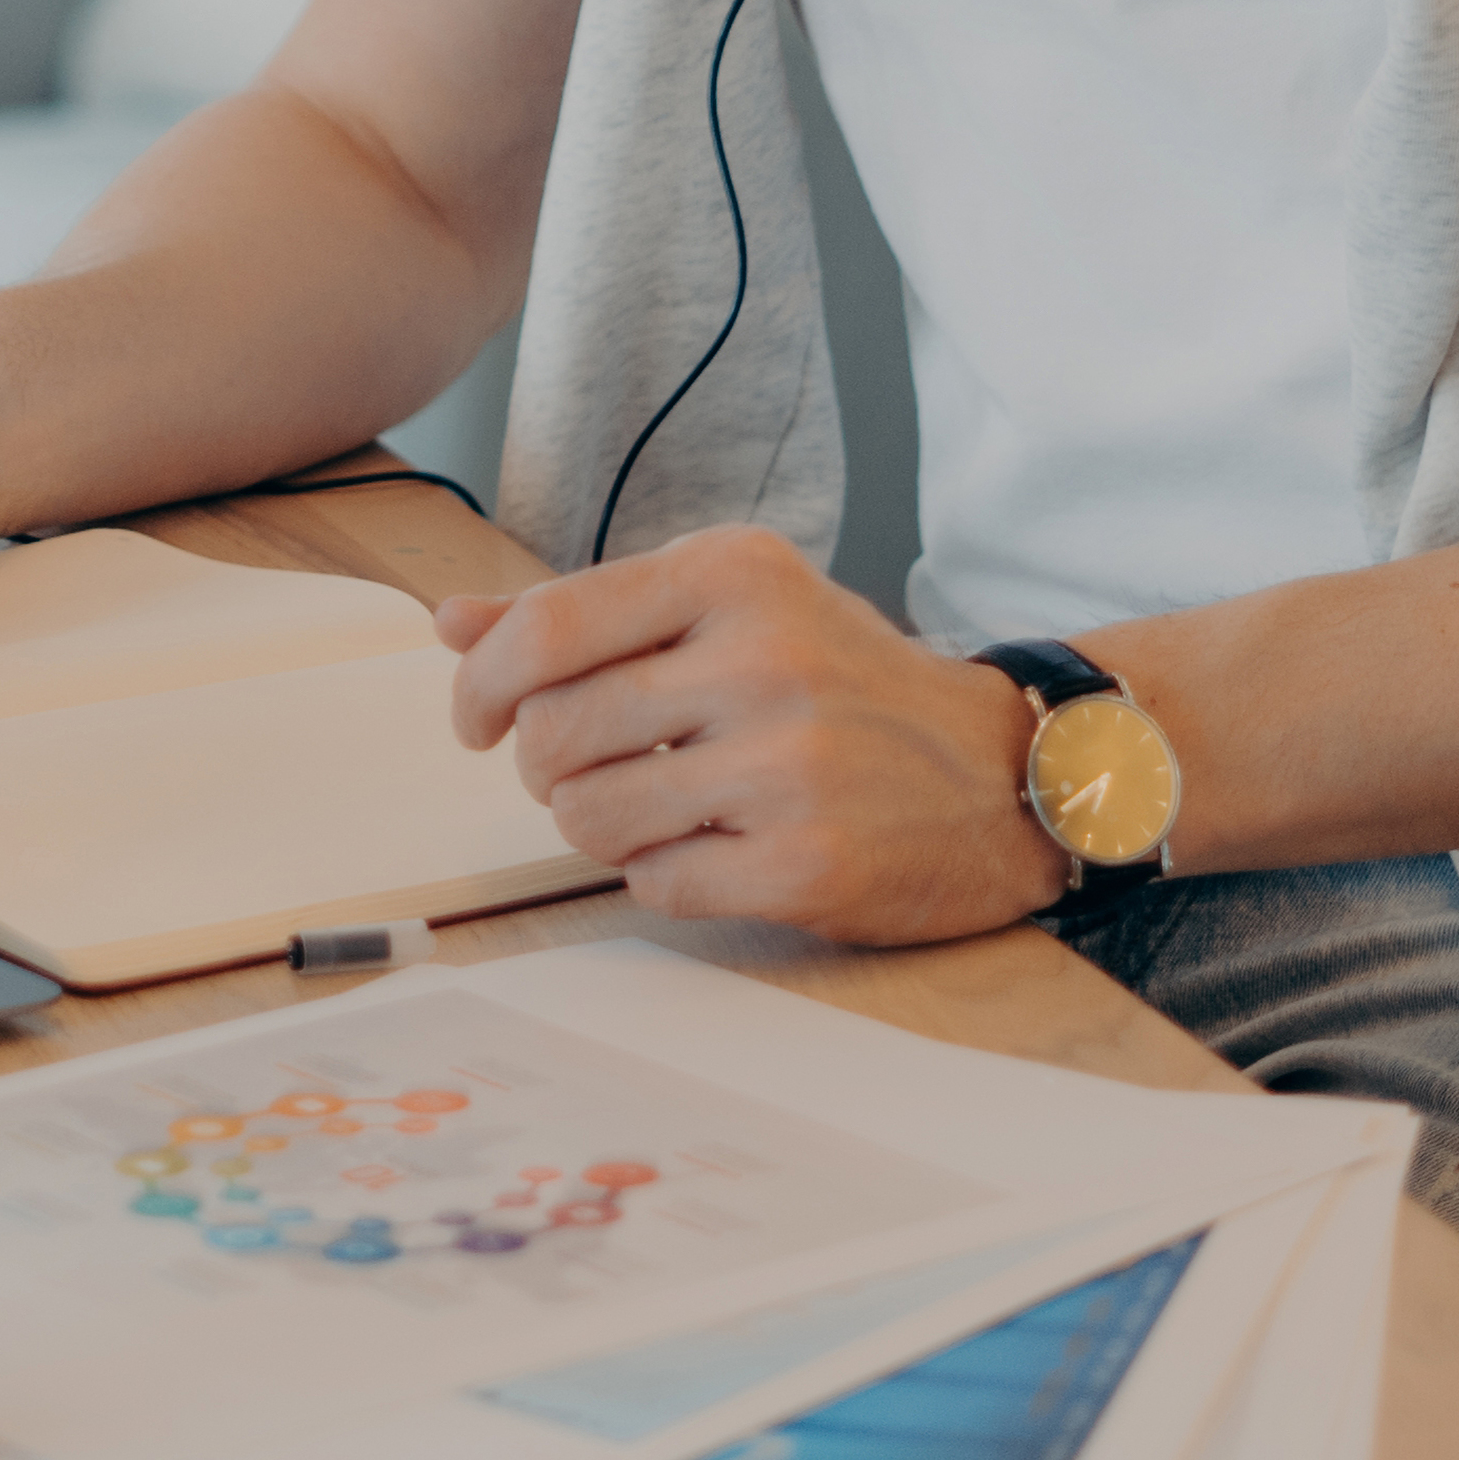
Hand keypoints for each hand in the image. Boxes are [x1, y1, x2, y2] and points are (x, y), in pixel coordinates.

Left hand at [434, 524, 1079, 941]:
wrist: (1007, 773)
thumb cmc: (847, 686)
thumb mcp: (734, 611)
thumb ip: (591, 615)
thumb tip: (451, 622)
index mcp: (733, 574)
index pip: (545, 627)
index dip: (482, 684)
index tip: (478, 717)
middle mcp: (761, 657)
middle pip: (552, 733)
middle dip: (548, 767)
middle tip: (595, 769)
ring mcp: (787, 764)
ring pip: (588, 816)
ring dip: (603, 827)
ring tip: (665, 808)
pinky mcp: (806, 862)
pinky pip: (654, 884)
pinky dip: (666, 876)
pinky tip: (721, 848)